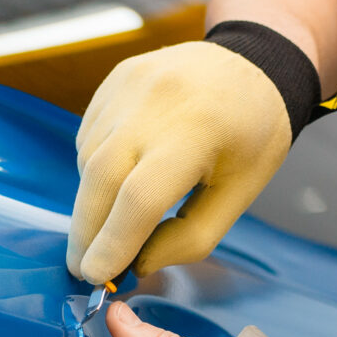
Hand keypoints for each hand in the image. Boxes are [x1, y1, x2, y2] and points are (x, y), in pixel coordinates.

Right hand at [68, 41, 290, 284]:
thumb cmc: (253, 133)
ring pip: (90, 159)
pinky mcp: (115, 79)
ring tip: (108, 225)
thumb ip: (192, 236)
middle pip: (100, 179)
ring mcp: (129, 86)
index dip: (113, 243)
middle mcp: (154, 103)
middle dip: (86, 232)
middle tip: (83, 267)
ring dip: (90, 202)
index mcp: (196, 133)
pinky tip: (115, 182)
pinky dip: (94, 169)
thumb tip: (140, 263)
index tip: (95, 276)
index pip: (139, 198)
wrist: (254, 61)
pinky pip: (90, 135)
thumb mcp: (241, 192)